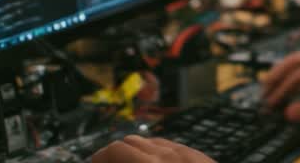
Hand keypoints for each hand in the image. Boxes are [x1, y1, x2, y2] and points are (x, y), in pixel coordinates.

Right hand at [90, 136, 214, 162]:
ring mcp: (186, 154)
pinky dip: (153, 152)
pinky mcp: (199, 157)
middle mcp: (169, 157)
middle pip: (129, 142)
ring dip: (132, 152)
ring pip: (149, 141)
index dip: (99, 158)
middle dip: (113, 155)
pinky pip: (170, 146)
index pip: (116, 150)